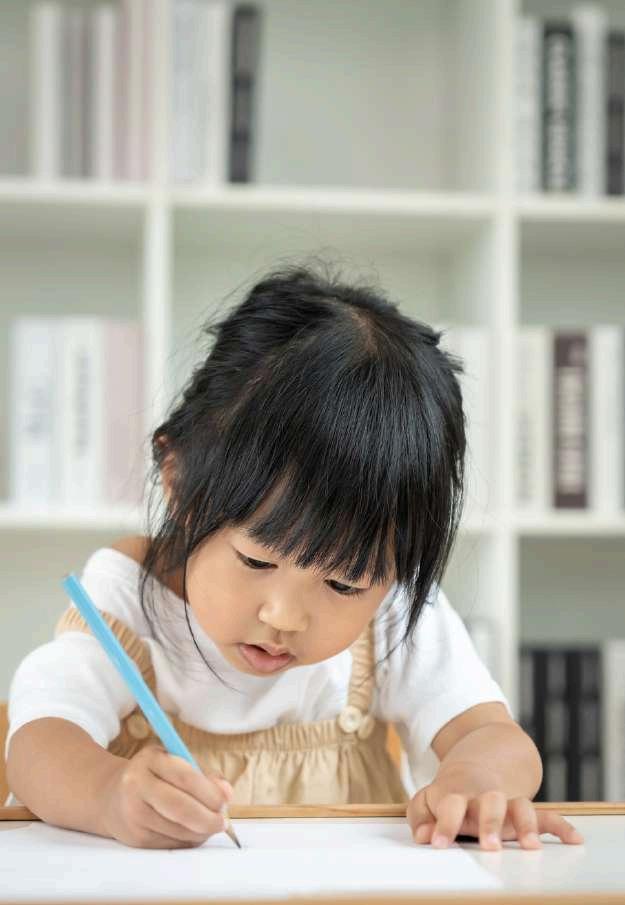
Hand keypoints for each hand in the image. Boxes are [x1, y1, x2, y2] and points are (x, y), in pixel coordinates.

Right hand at [100, 742, 233, 848]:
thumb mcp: (172, 762)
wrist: (110, 796)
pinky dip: (188, 840)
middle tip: (222, 822)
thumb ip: (202, 775)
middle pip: (181, 808)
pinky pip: (171, 843)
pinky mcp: (136, 838)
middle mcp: (137, 786)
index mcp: (150, 760)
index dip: (210, 792)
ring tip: (208, 825)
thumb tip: (226, 792)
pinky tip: (191, 831)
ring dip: (201, 832)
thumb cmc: (152, 776)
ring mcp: (134, 814)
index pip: (185, 777)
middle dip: (208, 818)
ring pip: (178, 830)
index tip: (226, 800)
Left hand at [406, 762, 583, 850]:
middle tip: (490, 846)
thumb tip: (424, 836)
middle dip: (491, 822)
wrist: (480, 761)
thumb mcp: (427, 799)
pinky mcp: (525, 812)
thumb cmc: (450, 793)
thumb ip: (420, 817)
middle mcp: (484, 796)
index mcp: (458, 793)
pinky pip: (547, 815)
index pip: (450, 805)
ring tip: (531, 847)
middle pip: (490, 801)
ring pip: (521, 806)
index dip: (444, 824)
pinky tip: (574, 839)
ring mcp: (507, 802)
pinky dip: (562, 826)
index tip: (439, 843)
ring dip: (527, 824)